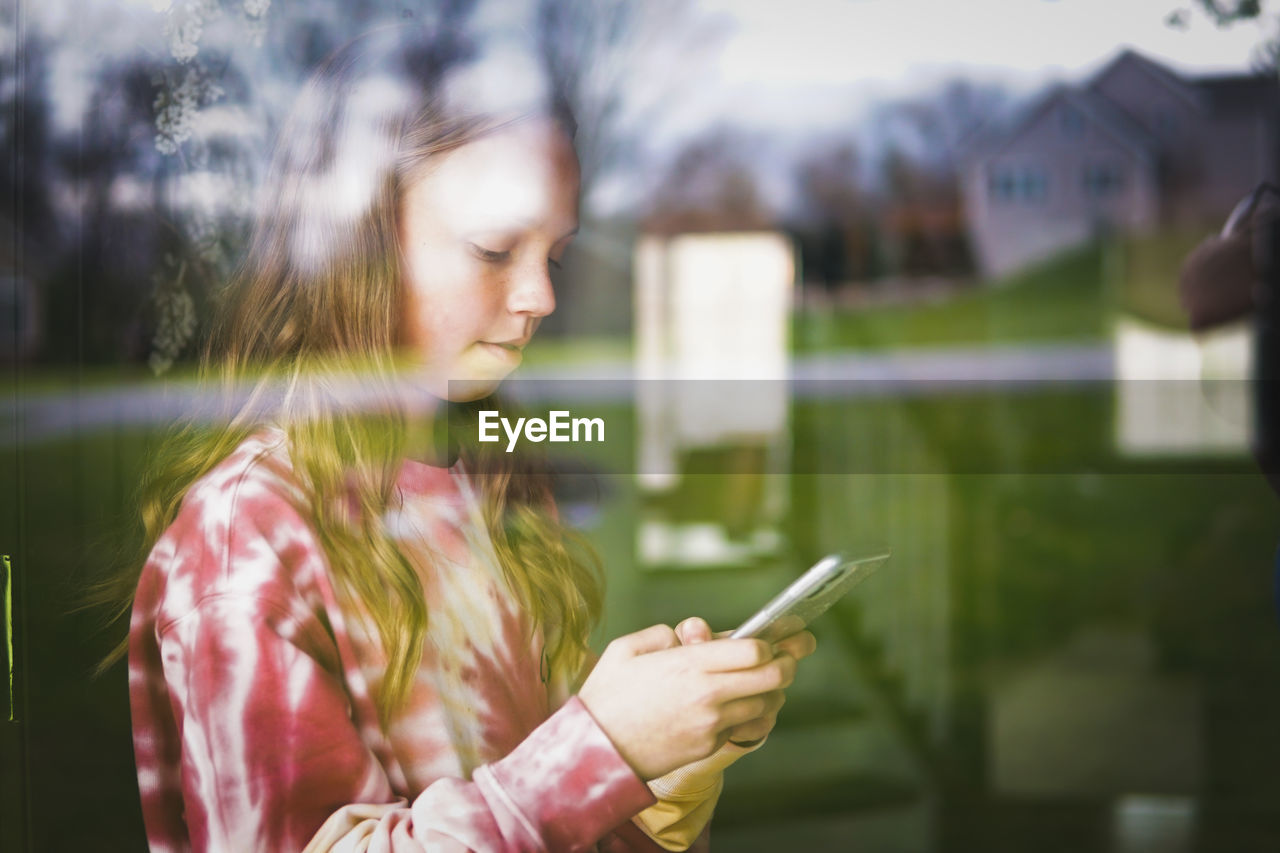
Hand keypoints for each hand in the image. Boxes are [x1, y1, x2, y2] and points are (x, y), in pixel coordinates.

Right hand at [577, 623, 794, 779]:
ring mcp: (711, 724)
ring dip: (773, 690)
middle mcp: (708, 695)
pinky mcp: (708, 746)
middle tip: (790, 656)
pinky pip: (745, 727)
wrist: (596, 751)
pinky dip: (753, 714)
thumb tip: (686, 637)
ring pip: (766, 704)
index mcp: (689, 665)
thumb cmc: (606, 696)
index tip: (771, 638)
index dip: (769, 642)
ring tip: (768, 680)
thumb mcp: (626, 649)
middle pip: (772, 677)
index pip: (753, 650)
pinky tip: (745, 704)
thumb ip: (662, 634)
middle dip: (787, 663)